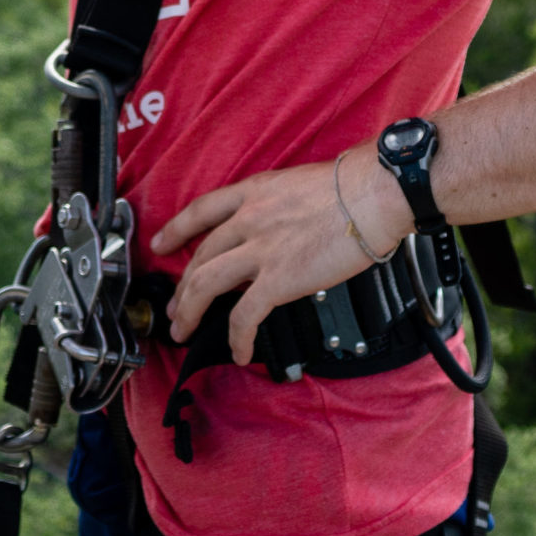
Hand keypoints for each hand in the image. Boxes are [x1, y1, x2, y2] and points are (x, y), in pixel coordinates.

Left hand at [150, 147, 409, 365]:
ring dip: (189, 311)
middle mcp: (249, 219)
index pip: (201, 211)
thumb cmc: (354, 187)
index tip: (160, 244)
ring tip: (184, 331)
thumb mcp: (299, 185)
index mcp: (254, 192)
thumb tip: (279, 229)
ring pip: (205, 284)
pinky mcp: (278, 279)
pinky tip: (238, 351)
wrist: (375, 193)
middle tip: (176, 307)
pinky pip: (244, 315)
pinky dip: (236, 338)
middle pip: (200, 256)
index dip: (176, 230)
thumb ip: (279, 206)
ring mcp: (260, 249)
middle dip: (182, 287)